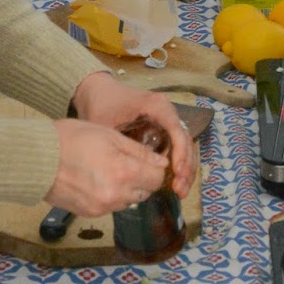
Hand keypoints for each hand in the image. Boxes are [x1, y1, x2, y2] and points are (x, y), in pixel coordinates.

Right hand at [45, 120, 168, 214]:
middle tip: (124, 163)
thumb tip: (161, 163)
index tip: (147, 161)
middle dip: (140, 178)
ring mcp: (102, 207)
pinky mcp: (89, 213)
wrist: (34, 158)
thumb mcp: (109, 136)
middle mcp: (116, 194)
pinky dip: (109, 196)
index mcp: (124, 172)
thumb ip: (139, 152)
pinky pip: (110, 207)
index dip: (155, 168)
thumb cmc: (69, 139)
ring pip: (128, 201)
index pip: (157, 178)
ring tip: (106, 171)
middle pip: (145, 192)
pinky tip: (95, 180)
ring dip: (125, 189)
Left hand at [68, 71, 197, 198]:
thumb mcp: (107, 125)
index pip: (177, 130)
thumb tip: (133, 172)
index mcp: (157, 106)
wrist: (97, 92)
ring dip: (185, 170)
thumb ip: (120, 145)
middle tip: (180, 189)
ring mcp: (167, 122)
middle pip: (186, 141)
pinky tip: (175, 185)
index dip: (180, 153)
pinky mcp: (164, 131)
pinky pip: (177, 149)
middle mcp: (168, 113)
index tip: (176, 173)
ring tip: (180, 191)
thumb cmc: (101, 105)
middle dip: (186, 167)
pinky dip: (178, 167)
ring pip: (185, 147)